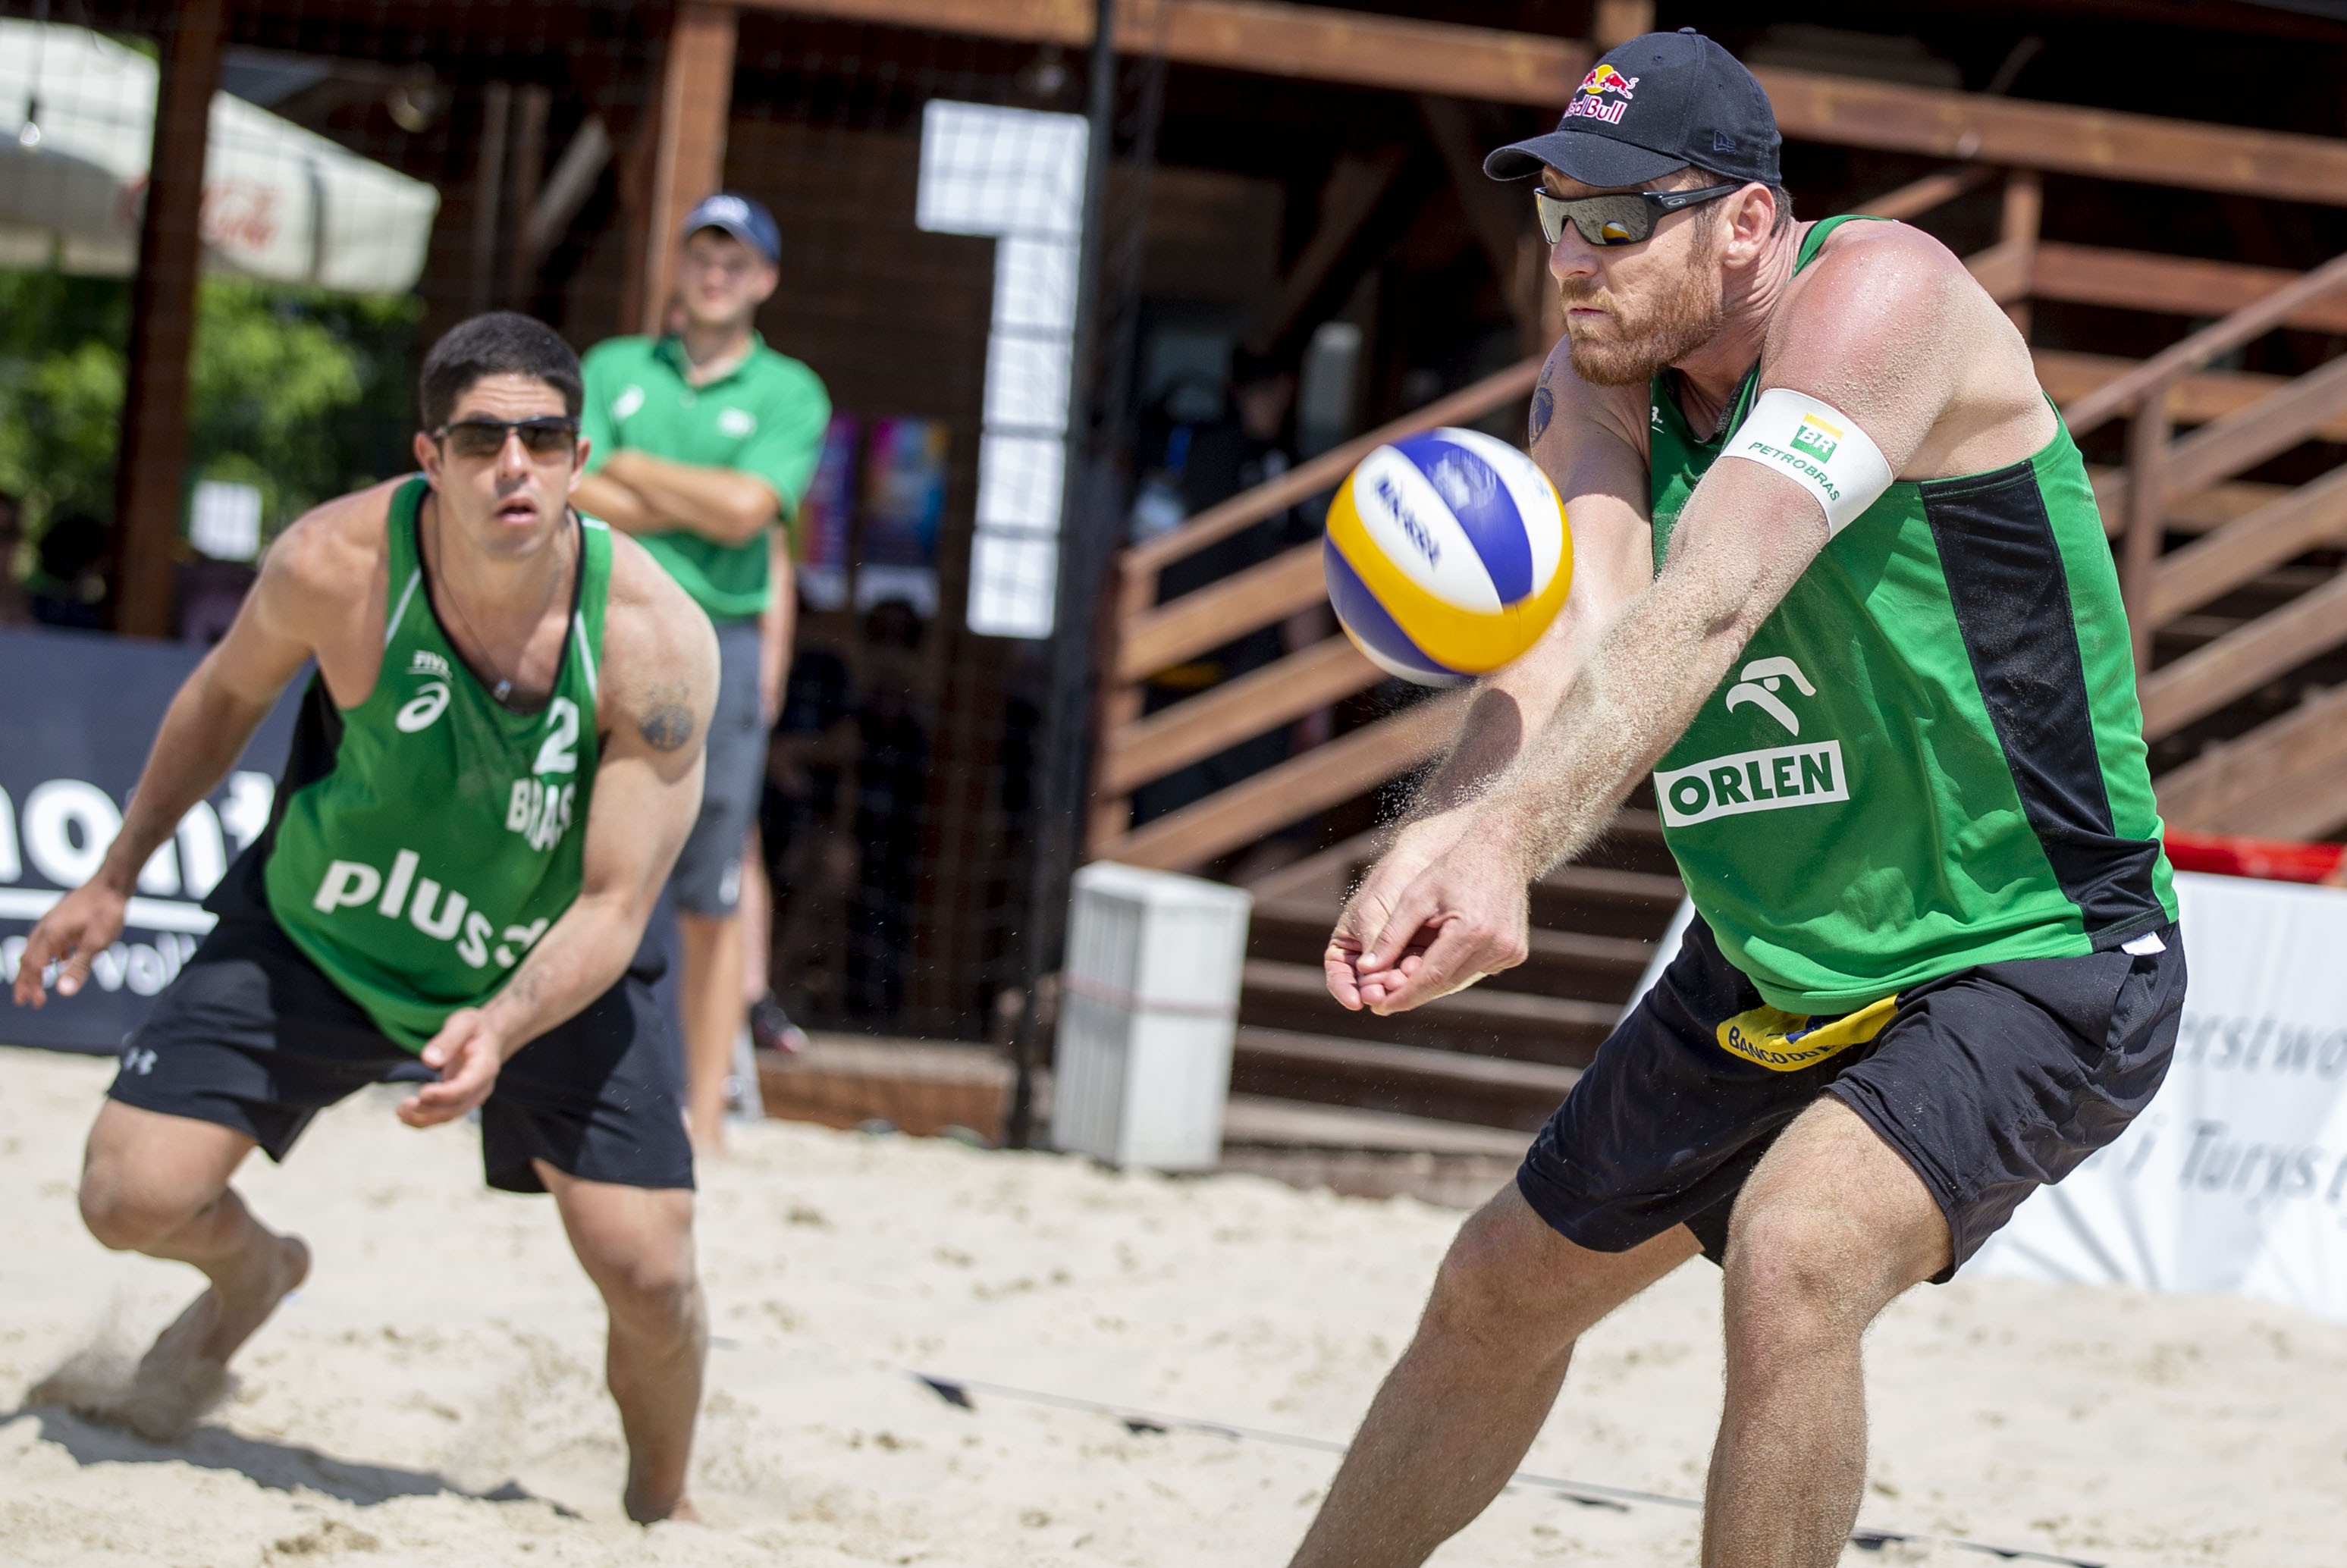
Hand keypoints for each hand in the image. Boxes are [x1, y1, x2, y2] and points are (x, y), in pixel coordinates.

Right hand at [11, 880, 128, 1006]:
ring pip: (36, 948)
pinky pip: (49, 940)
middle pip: (28, 958)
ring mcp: (53, 921)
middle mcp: (46, 928)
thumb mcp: (97, 943)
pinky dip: (48, 954)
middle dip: (26, 980)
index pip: (33, 967)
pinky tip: (60, 960)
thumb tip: (63, 992)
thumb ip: (79, 967)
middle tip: (25, 999)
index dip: (31, 986)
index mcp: (50, 935)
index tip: (33, 1004)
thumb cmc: (107, 912)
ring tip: (37, 983)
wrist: (114, 882)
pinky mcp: (63, 918)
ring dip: (35, 968)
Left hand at [398, 1008, 509, 1126]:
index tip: (422, 1093)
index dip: (445, 1093)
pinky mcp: (461, 1100)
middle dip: (430, 1109)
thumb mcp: (463, 1023)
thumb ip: (447, 1040)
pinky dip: (425, 1119)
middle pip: (457, 1106)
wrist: (490, 1036)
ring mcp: (473, 1096)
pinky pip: (445, 1115)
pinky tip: (406, 1116)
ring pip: (450, 1115)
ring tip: (400, 1112)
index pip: (466, 1087)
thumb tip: (428, 1060)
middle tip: (405, 1105)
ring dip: (425, 1118)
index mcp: (485, 1067)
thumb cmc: (475, 1028)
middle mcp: (481, 1087)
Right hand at [1325, 841, 1434, 1011]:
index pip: (1339, 976)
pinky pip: (1413, 973)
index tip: (1355, 1001)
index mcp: (1346, 946)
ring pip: (1391, 981)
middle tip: (1382, 995)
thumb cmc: (1388, 884)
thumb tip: (1368, 976)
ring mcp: (1393, 957)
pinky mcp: (1417, 955)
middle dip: (1374, 990)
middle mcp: (1368, 955)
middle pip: (1366, 983)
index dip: (1344, 990)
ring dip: (1395, 986)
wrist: (1420, 863)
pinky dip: (1414, 977)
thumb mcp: (1373, 914)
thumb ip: (1373, 944)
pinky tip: (1418, 977)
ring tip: (1402, 985)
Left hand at [1348, 838, 1531, 1014]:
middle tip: (1385, 1002)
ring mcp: (1509, 952)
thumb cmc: (1453, 868)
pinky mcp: (1515, 953)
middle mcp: (1496, 946)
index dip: (1402, 995)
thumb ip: (1391, 935)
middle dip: (1414, 993)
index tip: (1379, 1007)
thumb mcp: (1416, 897)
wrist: (1503, 850)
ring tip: (1403, 985)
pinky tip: (1435, 965)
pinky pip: (1476, 971)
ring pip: (1460, 980)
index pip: (1430, 977)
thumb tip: (1365, 969)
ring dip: (1433, 985)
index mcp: (1471, 931)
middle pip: (1446, 984)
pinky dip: (1454, 971)